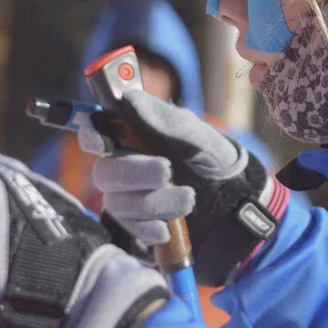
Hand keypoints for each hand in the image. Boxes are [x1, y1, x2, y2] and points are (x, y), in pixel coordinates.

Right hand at [93, 91, 289, 286]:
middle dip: (136, 173)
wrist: (236, 205)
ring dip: (154, 202)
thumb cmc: (215, 161)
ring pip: (119, 203)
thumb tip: (129, 99)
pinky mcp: (137, 226)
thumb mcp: (201, 138)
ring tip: (189, 199)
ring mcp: (128, 199)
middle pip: (105, 172)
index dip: (92, 136)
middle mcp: (125, 167)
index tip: (102, 143)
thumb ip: (167, 120)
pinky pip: (129, 229)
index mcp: (135, 137)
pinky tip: (169, 227)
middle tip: (167, 172)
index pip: (97, 132)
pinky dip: (150, 228)